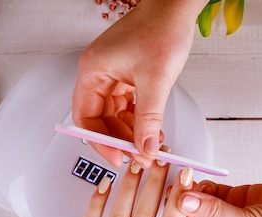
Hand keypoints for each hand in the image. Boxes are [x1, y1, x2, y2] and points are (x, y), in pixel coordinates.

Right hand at [72, 0, 206, 167]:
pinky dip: (136, 119)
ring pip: (113, 116)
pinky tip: (150, 128)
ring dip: (130, 132)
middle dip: (119, 140)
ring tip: (148, 143)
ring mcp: (111, 76)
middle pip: (99, 120)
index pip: (86, 119)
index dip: (100, 142)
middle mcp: (97, 75)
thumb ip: (148, 118)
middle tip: (138, 155)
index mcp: (92, 72)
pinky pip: (125, 106)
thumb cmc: (161, 28)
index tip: (118, 157)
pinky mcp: (124, 76)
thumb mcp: (155, 80)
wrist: (175, 6)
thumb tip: (145, 147)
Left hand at [176, 181, 261, 216]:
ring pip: (195, 204)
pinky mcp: (232, 199)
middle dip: (178, 205)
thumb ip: (213, 213)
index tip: (166, 208)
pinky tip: (198, 180)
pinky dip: (201, 185)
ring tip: (182, 179)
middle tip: (172, 188)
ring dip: (188, 192)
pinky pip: (208, 191)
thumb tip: (184, 201)